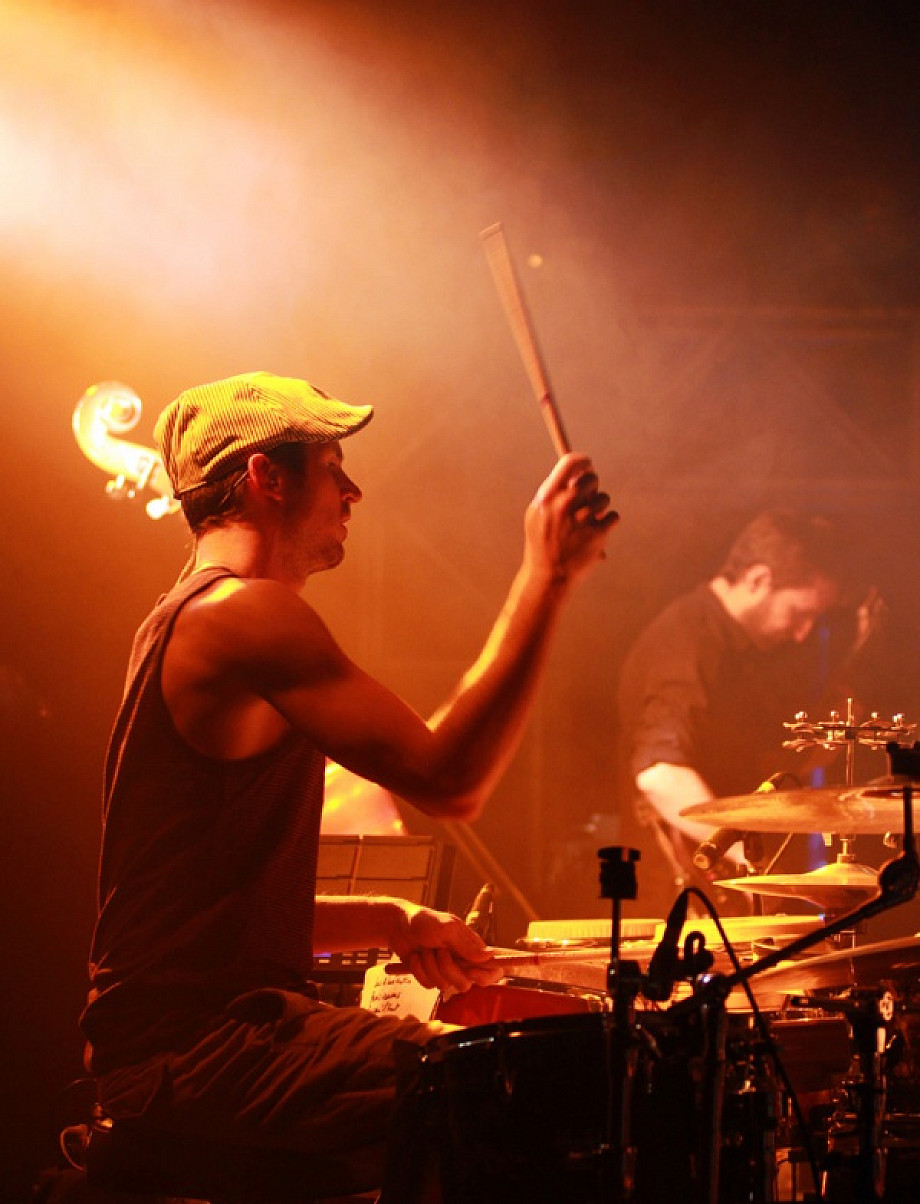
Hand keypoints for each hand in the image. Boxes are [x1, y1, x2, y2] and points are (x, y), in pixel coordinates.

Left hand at [388, 902, 501, 992]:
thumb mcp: (446, 928)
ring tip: (425, 949)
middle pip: (466, 983)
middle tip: (439, 951)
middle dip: (449, 969)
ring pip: (444, 986)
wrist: (397, 925)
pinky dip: (419, 970)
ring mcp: (445, 971)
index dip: (486, 976)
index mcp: (471, 948)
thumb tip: (490, 956)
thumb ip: (467, 944)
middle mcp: (461, 962)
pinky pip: (428, 985)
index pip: (493, 970)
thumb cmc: (424, 921)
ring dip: (430, 967)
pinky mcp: (429, 976)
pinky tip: (416, 957)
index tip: (471, 972)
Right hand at [525, 453, 617, 585]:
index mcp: (547, 498)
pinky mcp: (597, 534)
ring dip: (600, 509)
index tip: (588, 464)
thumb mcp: (537, 515)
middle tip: (588, 499)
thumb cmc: (543, 543)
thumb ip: (553, 493)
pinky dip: (608, 523)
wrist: (549, 577)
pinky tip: (597, 533)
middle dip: (593, 487)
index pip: (569, 464)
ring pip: (604, 499)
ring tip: (588, 523)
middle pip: (591, 479)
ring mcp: (581, 520)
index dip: (582, 461)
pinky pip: (613, 516)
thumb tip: (577, 473)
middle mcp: (564, 506)